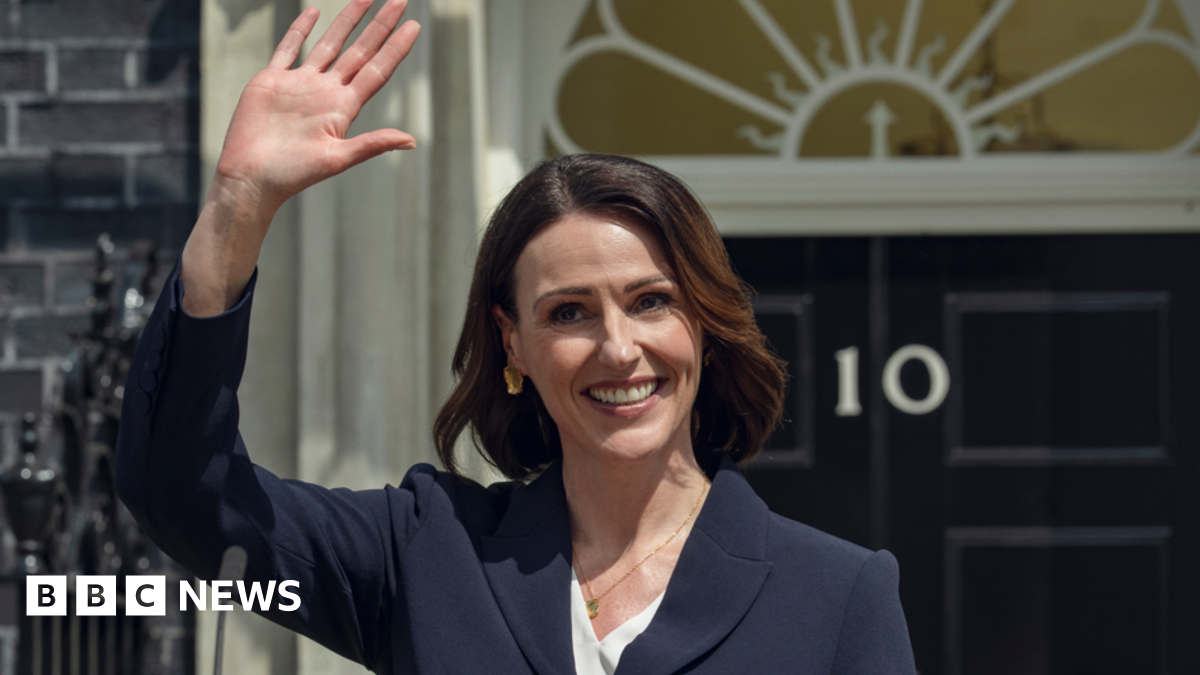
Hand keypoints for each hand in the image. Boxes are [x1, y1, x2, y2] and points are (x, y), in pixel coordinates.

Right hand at [181, 0, 418, 316]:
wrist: (250, 177)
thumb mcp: (337, 159)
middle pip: (360, 51)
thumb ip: (372, 144)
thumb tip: (411, 140)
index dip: (395, 47)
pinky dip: (300, 30)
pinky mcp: (272, 81)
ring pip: (329, 44)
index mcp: (344, 108)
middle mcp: (326, 92)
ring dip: (348, 21)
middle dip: (380, 26)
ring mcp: (300, 84)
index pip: (377, 70)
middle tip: (400, 1)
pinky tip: (314, 12)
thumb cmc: (293, 175)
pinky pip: (288, 48)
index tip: (414, 26)